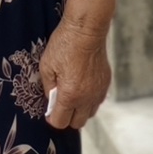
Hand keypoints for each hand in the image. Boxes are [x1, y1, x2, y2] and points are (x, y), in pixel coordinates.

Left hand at [36, 12, 111, 130]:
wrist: (87, 29)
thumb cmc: (64, 45)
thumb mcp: (46, 66)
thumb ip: (47, 88)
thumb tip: (51, 99)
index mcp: (70, 95)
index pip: (60, 122)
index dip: (51, 119)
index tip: (48, 111)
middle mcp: (87, 98)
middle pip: (77, 123)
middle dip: (66, 117)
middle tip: (59, 105)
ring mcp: (98, 91)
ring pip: (89, 114)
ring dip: (79, 110)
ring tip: (71, 96)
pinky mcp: (106, 83)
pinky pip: (97, 101)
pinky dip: (89, 100)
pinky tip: (82, 88)